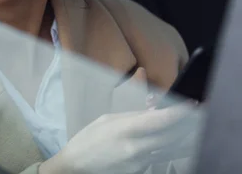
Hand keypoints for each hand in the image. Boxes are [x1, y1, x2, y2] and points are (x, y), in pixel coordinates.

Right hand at [43, 69, 200, 173]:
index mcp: (126, 130)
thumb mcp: (108, 120)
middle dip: (186, 124)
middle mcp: (136, 149)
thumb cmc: (89, 138)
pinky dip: (165, 148)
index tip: (192, 103)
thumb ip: (133, 116)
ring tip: (186, 126)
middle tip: (194, 113)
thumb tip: (155, 111)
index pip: (161, 120)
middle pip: (172, 136)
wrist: (77, 166)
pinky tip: (164, 141)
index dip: (180, 112)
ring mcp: (140, 163)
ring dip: (181, 137)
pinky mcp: (140, 172)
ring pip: (170, 149)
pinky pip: (159, 158)